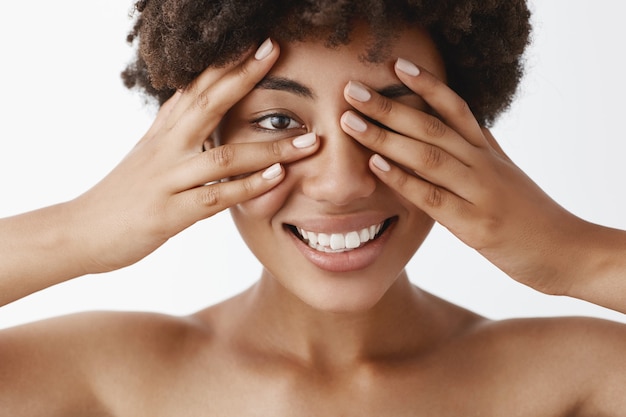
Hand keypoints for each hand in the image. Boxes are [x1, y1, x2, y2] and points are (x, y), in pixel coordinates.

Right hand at [68, 39, 318, 274]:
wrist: (83, 231)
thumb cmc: (124, 192)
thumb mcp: (151, 152)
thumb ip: (178, 127)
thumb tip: (203, 101)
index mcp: (164, 130)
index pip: (197, 86)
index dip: (227, 62)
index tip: (258, 41)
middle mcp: (166, 147)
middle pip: (209, 103)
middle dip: (244, 77)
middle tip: (276, 52)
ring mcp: (168, 179)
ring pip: (224, 157)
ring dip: (270, 149)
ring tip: (309, 141)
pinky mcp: (170, 213)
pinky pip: (215, 198)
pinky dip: (248, 188)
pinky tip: (277, 179)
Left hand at [340, 58, 586, 295]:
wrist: (568, 251)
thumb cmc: (530, 215)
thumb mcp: (506, 175)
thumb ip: (480, 152)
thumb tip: (458, 128)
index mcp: (488, 152)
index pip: (456, 107)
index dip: (426, 84)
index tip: (395, 66)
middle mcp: (484, 165)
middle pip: (432, 126)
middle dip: (389, 106)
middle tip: (352, 90)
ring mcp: (481, 193)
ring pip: (428, 156)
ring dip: (385, 137)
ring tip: (350, 122)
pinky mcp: (476, 225)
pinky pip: (433, 198)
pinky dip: (403, 179)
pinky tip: (376, 165)